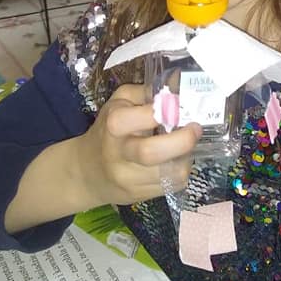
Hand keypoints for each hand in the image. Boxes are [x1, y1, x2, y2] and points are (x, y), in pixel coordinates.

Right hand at [75, 84, 201, 207]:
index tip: (178, 106)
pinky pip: (172, 185)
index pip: (140, 117)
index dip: (163, 111)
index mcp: (113, 126)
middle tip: (195, 129)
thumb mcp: (119, 102)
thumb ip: (146, 92)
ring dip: (185, 157)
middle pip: (151, 152)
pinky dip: (180, 171)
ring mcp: (129, 180)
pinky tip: (175, 161)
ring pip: (170, 173)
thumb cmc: (107, 130)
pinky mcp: (140, 197)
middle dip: (182, 140)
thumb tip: (177, 84)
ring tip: (184, 146)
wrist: (85, 172)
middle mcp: (119, 155)